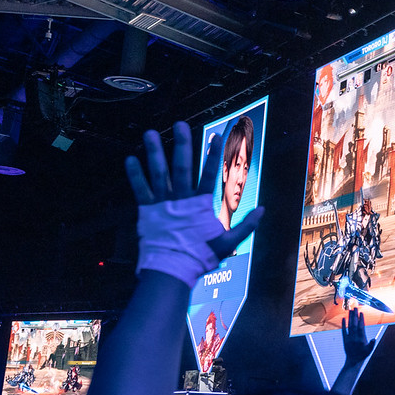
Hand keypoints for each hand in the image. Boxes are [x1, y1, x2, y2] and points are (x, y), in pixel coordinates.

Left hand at [126, 123, 264, 283]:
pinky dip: (135, 174)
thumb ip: (247, 225)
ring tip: (149, 133)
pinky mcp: (148, 211)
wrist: (171, 270)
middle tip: (180, 125)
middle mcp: (181, 200)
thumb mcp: (228, 242)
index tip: (215, 136)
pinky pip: (140, 189)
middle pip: (181, 167)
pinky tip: (130, 159)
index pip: (209, 174)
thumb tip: (263, 210)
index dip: (213, 154)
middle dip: (181, 144)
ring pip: (158, 173)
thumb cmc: (200, 257)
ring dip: (154, 152)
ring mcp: (163, 204)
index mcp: (200, 205)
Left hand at [342, 307, 375, 367]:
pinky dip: (343, 325)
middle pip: (355, 324)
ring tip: (350, 310)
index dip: (361, 320)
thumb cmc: (363, 354)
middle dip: (355, 316)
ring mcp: (349, 338)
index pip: (361, 327)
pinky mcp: (345, 339)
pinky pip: (343, 331)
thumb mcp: (369, 350)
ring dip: (350, 318)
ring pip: (350, 326)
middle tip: (355, 308)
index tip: (361, 313)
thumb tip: (374, 339)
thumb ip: (371, 344)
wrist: (353, 360)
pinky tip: (343, 318)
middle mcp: (354, 338)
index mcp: (361, 339)